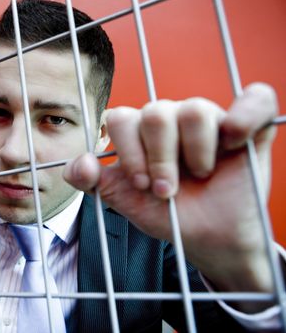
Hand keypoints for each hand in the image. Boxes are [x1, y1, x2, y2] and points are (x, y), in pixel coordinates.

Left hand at [64, 83, 278, 311]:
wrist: (206, 238)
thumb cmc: (166, 213)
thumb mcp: (123, 200)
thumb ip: (92, 181)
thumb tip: (80, 164)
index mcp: (140, 131)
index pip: (122, 118)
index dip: (129, 152)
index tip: (142, 185)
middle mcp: (173, 119)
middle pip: (155, 113)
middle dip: (159, 159)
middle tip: (166, 189)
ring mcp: (210, 120)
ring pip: (194, 109)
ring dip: (195, 152)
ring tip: (200, 176)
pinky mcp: (248, 127)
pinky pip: (255, 98)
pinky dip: (246, 114)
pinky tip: (235, 140)